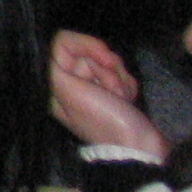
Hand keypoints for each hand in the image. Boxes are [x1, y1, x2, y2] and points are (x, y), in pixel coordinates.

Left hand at [49, 29, 166, 160]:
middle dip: (107, 69)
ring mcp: (92, 89)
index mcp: (54, 84)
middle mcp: (70, 85)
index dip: (87, 45)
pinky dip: (126, 85)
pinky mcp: (111, 93)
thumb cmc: (103, 120)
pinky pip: (119, 75)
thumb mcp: (70, 92)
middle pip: (88, 53)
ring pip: (106, 63)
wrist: (139, 146)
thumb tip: (52, 46)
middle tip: (113, 90)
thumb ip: (53, 66)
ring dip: (118, 78)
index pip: (63, 44)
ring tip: (120, 99)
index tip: (106, 58)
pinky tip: (126, 100)